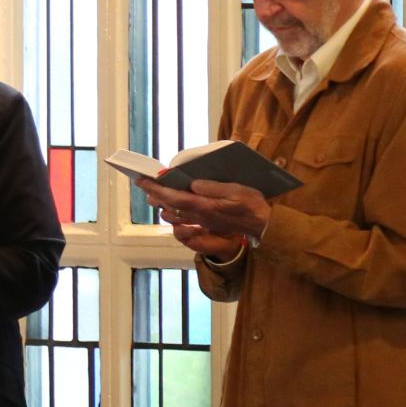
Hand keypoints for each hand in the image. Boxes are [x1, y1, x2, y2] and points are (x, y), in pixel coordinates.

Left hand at [138, 177, 266, 260]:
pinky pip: (184, 222)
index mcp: (205, 206)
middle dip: (156, 195)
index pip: (174, 197)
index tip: (142, 181)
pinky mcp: (206, 225)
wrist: (262, 225)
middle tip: (144, 185)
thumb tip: (193, 184)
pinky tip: (170, 209)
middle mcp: (199, 216)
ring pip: (175, 216)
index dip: (157, 189)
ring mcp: (202, 222)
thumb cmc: (251, 205)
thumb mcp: (237, 191)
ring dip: (163, 206)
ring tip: (154, 195)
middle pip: (170, 206)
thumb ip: (214, 188)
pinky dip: (174, 215)